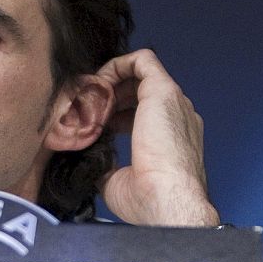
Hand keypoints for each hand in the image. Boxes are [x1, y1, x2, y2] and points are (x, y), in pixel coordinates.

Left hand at [93, 49, 219, 226]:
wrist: (168, 201)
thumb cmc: (149, 200)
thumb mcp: (118, 182)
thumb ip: (106, 165)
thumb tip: (90, 159)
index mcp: (170, 137)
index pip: (141, 113)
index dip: (114, 112)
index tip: (93, 122)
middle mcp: (176, 115)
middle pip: (139, 90)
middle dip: (110, 95)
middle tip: (85, 109)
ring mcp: (173, 101)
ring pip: (140, 73)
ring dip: (110, 81)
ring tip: (89, 98)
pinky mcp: (164, 92)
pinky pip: (142, 60)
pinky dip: (117, 66)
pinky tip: (99, 84)